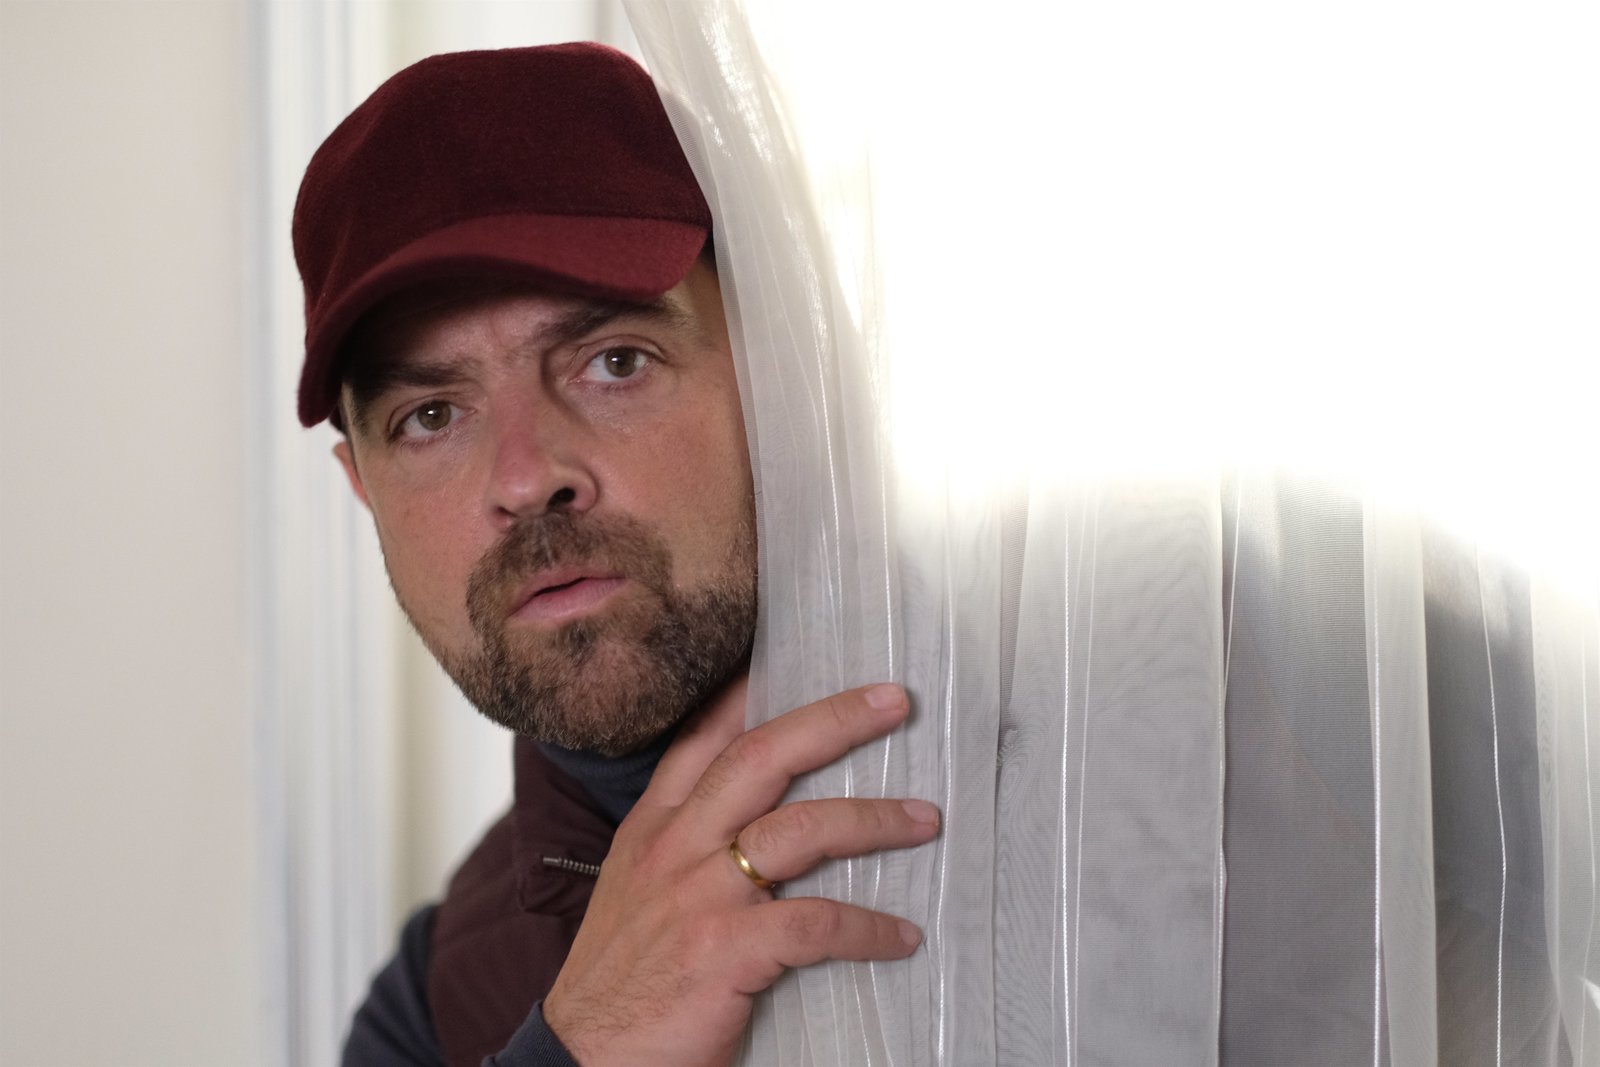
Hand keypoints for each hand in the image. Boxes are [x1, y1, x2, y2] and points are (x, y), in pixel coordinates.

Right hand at [542, 681, 938, 1066]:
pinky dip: (867, 928)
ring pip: (801, 830)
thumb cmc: (620, 982)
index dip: (752, 695)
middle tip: (893, 702)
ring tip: (925, 820)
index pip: (704, 740)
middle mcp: (674, 848)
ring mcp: (698, 897)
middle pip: (762, 758)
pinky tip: (901, 937)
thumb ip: (686, 850)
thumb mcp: (636, 894)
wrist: (582, 1062)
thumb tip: (754, 824)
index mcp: (652, 829)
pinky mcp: (723, 952)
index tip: (798, 657)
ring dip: (873, 820)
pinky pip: (816, 923)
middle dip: (834, 722)